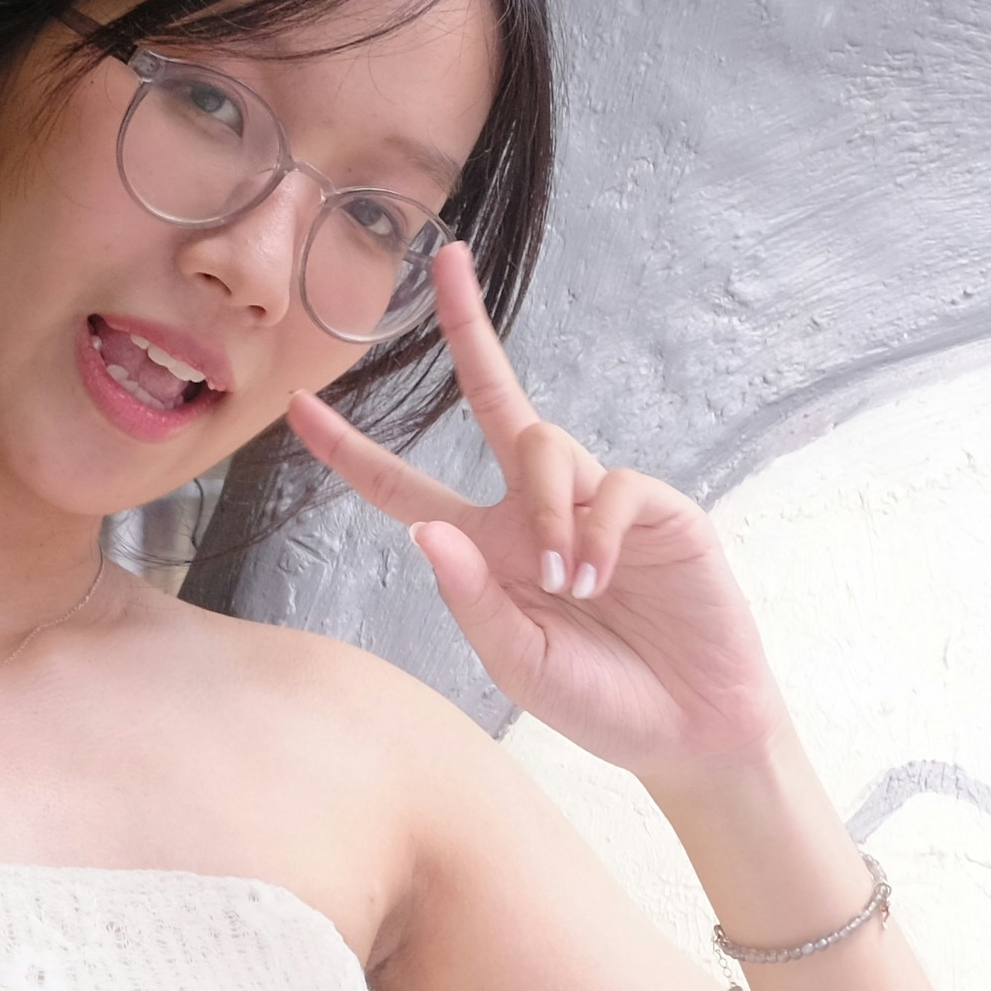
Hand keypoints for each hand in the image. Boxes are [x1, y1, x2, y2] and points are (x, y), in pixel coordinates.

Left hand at [286, 244, 784, 786]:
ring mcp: (597, 501)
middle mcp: (536, 509)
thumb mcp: (516, 664)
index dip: (351, 450)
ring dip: (547, 508)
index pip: (404, 489)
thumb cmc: (600, 702)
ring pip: (546, 445)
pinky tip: (599, 577)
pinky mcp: (655, 507)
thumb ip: (472, 599)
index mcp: (488, 547)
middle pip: (495, 397)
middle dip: (467, 327)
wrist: (692, 730)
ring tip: (571, 585)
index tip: (297, 405)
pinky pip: (612, 483)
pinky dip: (596, 528)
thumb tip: (425, 532)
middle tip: (443, 259)